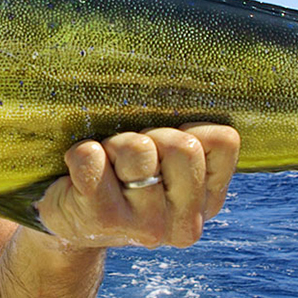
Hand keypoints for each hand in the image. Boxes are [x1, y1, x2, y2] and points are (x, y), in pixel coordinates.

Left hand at [35, 123, 238, 248]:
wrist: (74, 227)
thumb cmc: (124, 178)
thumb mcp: (166, 162)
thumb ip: (186, 134)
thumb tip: (184, 71)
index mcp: (209, 201)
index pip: (223, 141)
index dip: (189, 128)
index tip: (163, 145)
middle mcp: (186, 222)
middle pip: (182, 145)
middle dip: (149, 135)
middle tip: (127, 157)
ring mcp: (147, 226)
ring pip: (138, 148)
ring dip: (114, 144)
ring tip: (107, 165)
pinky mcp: (104, 220)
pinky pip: (92, 159)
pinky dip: (81, 154)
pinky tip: (80, 174)